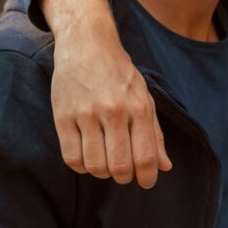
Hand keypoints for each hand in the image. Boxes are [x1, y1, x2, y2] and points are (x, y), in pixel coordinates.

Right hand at [42, 0, 171, 187]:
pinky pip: (71, 157)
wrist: (87, 45)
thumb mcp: (144, 98)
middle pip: (120, 166)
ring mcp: (86, 114)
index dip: (147, 177)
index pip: (146, 156)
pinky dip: (81, 166)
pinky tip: (87, 158)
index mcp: (139, 107)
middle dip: (124, 177)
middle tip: (123, 173)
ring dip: (102, 172)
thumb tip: (165, 166)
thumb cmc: (120, 75)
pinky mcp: (63, 116)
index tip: (146, 181)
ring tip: (105, 163)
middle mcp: (114, 111)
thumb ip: (155, 133)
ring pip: (94, 165)